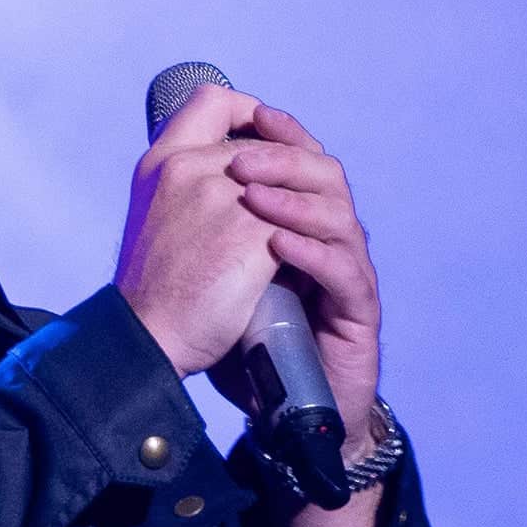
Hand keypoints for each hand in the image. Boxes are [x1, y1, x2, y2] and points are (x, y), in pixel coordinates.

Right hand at [113, 83, 283, 378]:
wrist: (147, 336)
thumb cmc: (152, 288)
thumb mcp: (155, 214)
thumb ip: (187, 183)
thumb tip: (236, 171)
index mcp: (162, 161)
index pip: (212, 100)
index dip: (247, 112)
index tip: (262, 137)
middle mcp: (189, 168)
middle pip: (262, 143)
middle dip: (287, 169)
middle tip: (302, 195)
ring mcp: (221, 198)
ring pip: (287, 179)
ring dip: (303, 202)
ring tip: (308, 226)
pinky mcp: (251, 234)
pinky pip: (297, 218)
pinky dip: (305, 235)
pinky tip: (307, 253)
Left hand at [204, 103, 381, 461]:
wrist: (281, 413)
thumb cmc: (247, 343)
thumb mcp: (220, 277)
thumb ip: (210, 230)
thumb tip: (169, 174)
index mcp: (301, 224)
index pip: (301, 159)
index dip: (281, 132)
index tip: (250, 113)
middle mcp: (330, 241)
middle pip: (326, 175)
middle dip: (284, 157)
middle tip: (240, 158)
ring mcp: (348, 275)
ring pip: (341, 216)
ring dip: (295, 199)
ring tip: (254, 195)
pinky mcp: (358, 313)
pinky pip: (345, 271)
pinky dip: (311, 251)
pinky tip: (279, 243)